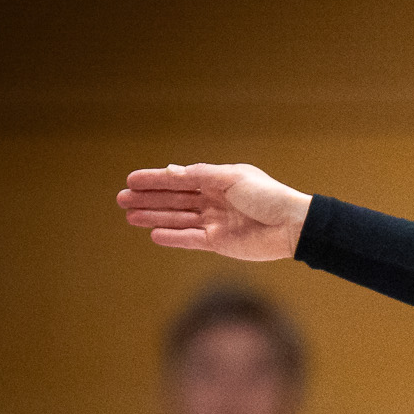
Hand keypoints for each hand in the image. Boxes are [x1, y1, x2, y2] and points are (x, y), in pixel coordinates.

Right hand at [117, 162, 311, 259]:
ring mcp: (216, 222)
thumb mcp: (233, 178)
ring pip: (178, 219)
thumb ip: (202, 176)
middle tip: (121, 199)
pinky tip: (153, 234)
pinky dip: (173, 237)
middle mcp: (214, 201)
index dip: (155, 180)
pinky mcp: (220, 242)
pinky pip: (190, 239)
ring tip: (129, 216)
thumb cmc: (267, 196)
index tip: (131, 180)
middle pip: (174, 200)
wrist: (292, 226)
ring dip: (154, 217)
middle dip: (148, 199)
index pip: (180, 179)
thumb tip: (173, 171)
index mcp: (218, 181)